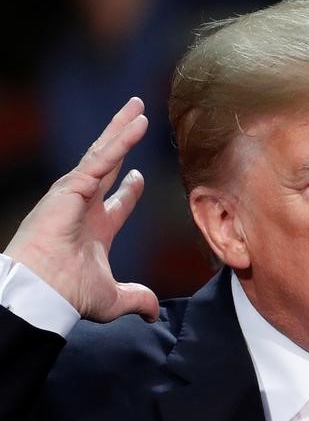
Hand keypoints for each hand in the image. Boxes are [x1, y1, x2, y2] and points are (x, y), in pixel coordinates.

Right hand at [4, 97, 158, 321]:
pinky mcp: (72, 186)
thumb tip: (153, 313)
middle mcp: (85, 206)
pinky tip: (137, 122)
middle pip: (110, 165)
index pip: (117, 202)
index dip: (130, 189)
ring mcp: (77, 193)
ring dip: (122, 129)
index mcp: (95, 229)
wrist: (44, 293)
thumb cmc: (68, 296)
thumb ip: (136, 299)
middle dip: (123, 142)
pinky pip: (101, 158)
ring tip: (138, 107)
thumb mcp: (113, 298)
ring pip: (104, 153)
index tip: (139, 176)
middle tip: (137, 120)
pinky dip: (120, 140)